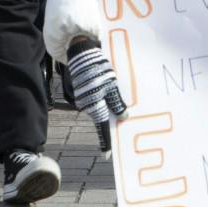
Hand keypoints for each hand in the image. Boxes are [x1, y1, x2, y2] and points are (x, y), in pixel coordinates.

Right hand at [66, 39, 128, 155]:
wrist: (81, 51)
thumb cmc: (97, 67)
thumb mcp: (112, 84)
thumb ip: (117, 102)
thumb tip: (124, 117)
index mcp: (94, 106)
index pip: (102, 128)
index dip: (106, 142)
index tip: (108, 155)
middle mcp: (88, 105)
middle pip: (103, 118)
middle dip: (113, 122)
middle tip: (126, 127)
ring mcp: (86, 97)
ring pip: (101, 107)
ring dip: (110, 108)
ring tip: (123, 107)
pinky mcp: (86, 89)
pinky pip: (98, 98)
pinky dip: (106, 98)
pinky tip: (114, 93)